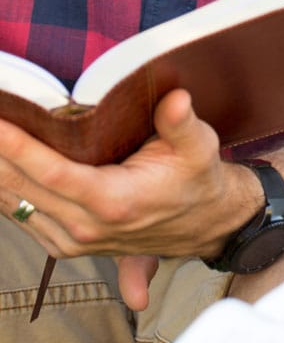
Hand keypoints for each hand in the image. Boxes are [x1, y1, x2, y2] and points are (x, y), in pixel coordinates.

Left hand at [0, 90, 259, 308]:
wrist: (204, 223)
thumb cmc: (198, 178)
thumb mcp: (199, 145)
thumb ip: (181, 122)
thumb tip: (176, 98)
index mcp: (114, 202)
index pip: (53, 173)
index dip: (19, 148)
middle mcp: (86, 227)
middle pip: (22, 189)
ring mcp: (71, 240)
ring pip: (14, 206)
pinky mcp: (64, 244)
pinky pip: (20, 216)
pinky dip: (4, 191)